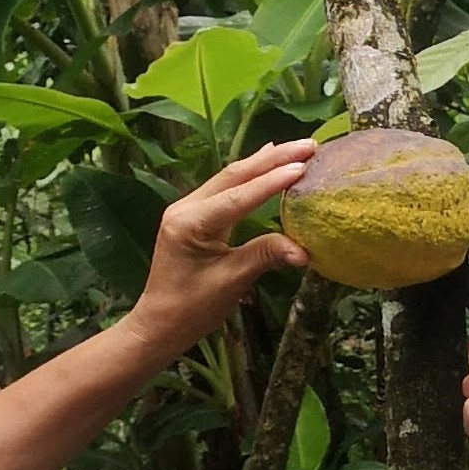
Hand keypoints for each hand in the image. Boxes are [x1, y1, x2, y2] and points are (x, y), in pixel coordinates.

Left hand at [128, 140, 313, 356]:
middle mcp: (186, 207)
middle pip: (234, 175)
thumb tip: (305, 250)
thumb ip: (264, 257)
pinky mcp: (194, 216)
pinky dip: (251, 175)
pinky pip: (226, 189)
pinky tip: (267, 161)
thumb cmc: (190, 308)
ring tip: (296, 148)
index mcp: (190, 223)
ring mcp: (188, 209)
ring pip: (230, 178)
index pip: (238, 196)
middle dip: (273, 159)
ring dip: (264, 163)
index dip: (272, 182)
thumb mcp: (230, 282)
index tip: (303, 166)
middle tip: (309, 145)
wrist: (159, 323)